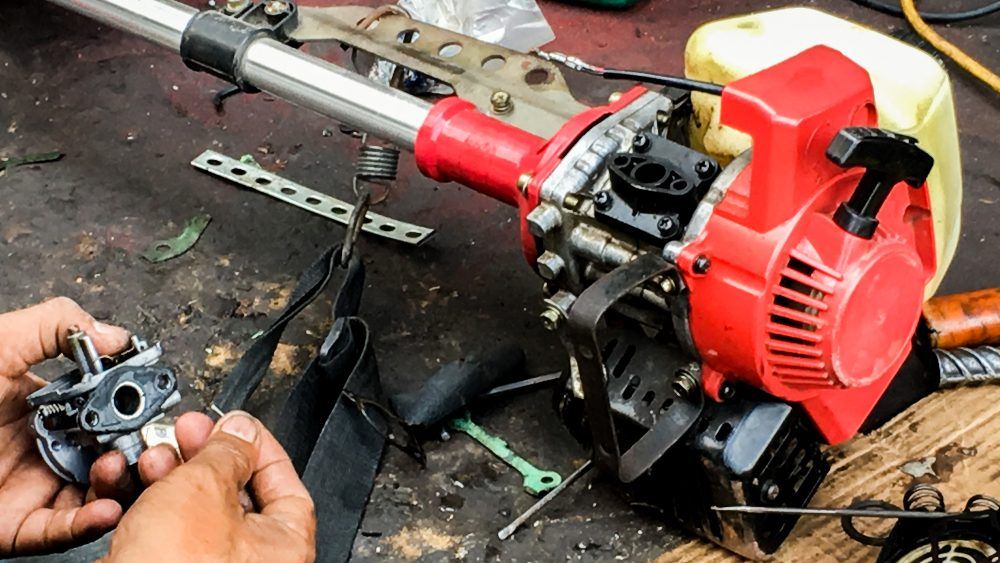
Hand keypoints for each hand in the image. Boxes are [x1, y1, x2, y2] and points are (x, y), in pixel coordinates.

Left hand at [0, 298, 178, 555]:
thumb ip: (58, 327)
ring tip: (118, 472)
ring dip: (118, 487)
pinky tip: (104, 507)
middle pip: (109, 454)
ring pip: (94, 495)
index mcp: (43, 405)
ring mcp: (29, 487)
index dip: (135, 410)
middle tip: (147, 448)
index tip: (154, 407)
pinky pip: (59, 531)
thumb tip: (116, 335)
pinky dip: (87, 523)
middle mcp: (43, 446)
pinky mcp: (12, 525)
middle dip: (136, 453)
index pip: (107, 409)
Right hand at [102, 411, 315, 561]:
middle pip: (237, 493)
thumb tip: (239, 431)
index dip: (257, 445)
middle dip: (207, 455)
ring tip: (157, 456)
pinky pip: (173, 533)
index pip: (284, 481)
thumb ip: (226, 451)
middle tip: (190, 432)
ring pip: (200, 510)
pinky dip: (159, 506)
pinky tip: (141, 486)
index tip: (236, 425)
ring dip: (177, 475)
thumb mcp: (205, 487)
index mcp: (285, 547)